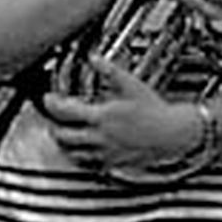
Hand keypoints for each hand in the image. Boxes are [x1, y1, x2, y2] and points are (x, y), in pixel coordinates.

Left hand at [42, 61, 205, 183]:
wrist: (172, 134)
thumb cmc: (154, 110)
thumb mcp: (131, 84)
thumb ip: (109, 70)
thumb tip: (94, 58)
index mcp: (102, 116)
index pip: (65, 112)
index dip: (52, 104)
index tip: (48, 99)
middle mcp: (100, 137)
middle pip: (63, 136)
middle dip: (53, 126)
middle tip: (51, 118)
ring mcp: (105, 152)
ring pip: (73, 152)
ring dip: (64, 142)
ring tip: (62, 133)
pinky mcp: (113, 163)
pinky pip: (89, 163)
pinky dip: (80, 156)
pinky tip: (82, 149)